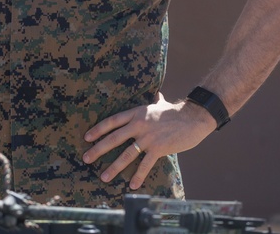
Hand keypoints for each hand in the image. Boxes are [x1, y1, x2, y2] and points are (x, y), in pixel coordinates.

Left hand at [82, 92, 215, 189]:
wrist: (194, 117)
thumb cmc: (177, 112)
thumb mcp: (160, 104)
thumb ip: (155, 101)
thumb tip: (157, 94)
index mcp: (136, 113)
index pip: (111, 121)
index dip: (98, 129)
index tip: (86, 137)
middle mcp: (138, 125)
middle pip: (113, 138)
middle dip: (98, 149)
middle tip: (86, 158)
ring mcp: (148, 137)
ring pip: (126, 154)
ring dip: (113, 167)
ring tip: (103, 177)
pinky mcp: (159, 148)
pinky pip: (145, 164)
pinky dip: (138, 176)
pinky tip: (131, 185)